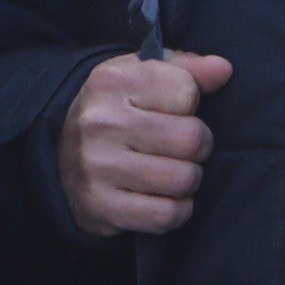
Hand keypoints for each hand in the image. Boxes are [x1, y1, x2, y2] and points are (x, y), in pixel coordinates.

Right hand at [65, 52, 232, 237]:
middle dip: (197, 146)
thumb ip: (190, 69)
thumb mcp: (146, 76)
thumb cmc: (120, 110)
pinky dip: (176, 210)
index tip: (173, 112)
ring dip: (188, 179)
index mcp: (112, 82)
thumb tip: (223, 69)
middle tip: (178, 147)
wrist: (61, 152)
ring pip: (184, 178)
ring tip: (170, 170)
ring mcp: (96, 166)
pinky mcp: (99, 205)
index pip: (187, 92)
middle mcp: (100, 122)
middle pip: (192, 138)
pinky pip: (167, 215)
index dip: (190, 106)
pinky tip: (164, 197)